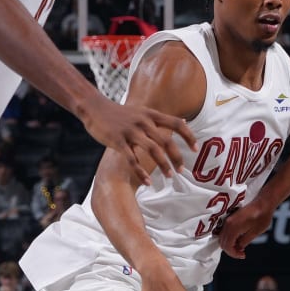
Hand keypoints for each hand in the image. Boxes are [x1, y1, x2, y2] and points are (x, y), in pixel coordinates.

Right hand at [78, 95, 195, 185]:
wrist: (93, 107)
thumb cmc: (119, 113)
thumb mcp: (143, 111)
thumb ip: (161, 119)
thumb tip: (184, 123)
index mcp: (151, 115)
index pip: (176, 123)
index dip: (188, 136)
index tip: (196, 149)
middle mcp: (143, 122)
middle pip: (166, 141)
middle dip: (177, 157)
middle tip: (182, 170)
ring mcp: (130, 131)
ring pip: (153, 150)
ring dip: (163, 165)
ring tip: (170, 176)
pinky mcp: (118, 140)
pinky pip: (133, 159)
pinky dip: (141, 172)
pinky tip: (148, 182)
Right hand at [220, 190, 277, 258]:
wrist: (263, 203)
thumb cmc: (261, 217)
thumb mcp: (254, 233)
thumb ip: (243, 242)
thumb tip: (238, 248)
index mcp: (233, 228)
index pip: (227, 246)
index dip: (233, 253)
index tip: (243, 255)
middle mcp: (227, 224)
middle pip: (222, 242)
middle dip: (231, 250)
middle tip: (242, 253)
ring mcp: (228, 221)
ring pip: (222, 237)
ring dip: (230, 245)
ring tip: (241, 248)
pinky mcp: (230, 219)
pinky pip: (225, 232)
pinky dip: (229, 239)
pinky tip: (239, 240)